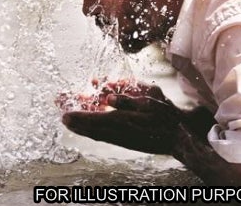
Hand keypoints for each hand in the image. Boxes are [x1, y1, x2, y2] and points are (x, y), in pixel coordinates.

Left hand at [61, 80, 185, 154]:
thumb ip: (127, 100)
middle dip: (75, 120)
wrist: (179, 139)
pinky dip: (92, 131)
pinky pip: (103, 136)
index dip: (77, 116)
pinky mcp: (125, 142)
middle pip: (90, 128)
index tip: (63, 114)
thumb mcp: (151, 102)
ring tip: (69, 121)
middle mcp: (119, 133)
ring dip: (81, 127)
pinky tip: (88, 128)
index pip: (94, 120)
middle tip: (61, 114)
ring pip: (95, 134)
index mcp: (122, 122)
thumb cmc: (166, 118)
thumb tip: (109, 97)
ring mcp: (121, 139)